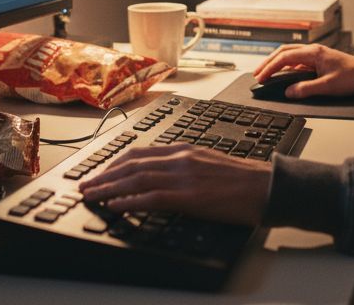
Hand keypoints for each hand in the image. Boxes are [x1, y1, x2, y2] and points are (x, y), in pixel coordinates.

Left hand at [78, 143, 271, 224]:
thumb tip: (163, 177)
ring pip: (135, 178)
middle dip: (104, 175)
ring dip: (108, 187)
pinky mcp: (189, 196)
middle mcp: (180, 157)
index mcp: (185, 149)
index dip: (116, 162)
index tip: (101, 171)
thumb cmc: (243, 180)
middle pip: (132, 163)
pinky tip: (115, 205)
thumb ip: (185, 166)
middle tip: (86, 185)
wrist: (266, 186)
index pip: (141, 152)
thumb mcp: (209, 163)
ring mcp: (183, 175)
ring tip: (92, 195)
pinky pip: (150, 197)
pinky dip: (129, 200)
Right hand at [254, 43, 353, 98]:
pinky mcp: (318, 59)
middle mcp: (312, 50)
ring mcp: (315, 54)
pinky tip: (282, 74)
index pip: (285, 57)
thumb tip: (288, 92)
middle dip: (268, 62)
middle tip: (257, 73)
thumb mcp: (328, 86)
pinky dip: (286, 65)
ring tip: (265, 73)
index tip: (261, 78)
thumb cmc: (351, 78)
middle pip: (284, 52)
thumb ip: (306, 89)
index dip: (270, 67)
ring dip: (276, 62)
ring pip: (289, 54)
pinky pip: (297, 59)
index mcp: (313, 53)